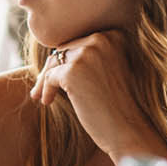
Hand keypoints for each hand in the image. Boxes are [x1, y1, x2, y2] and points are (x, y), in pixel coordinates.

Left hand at [29, 31, 166, 161]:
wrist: (128, 129)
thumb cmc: (119, 105)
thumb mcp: (109, 70)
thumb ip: (91, 56)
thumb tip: (55, 53)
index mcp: (113, 36)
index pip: (78, 43)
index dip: (65, 60)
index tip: (57, 76)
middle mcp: (101, 39)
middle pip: (64, 50)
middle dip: (51, 69)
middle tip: (41, 87)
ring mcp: (87, 54)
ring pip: (54, 63)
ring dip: (44, 80)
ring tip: (39, 94)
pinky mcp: (73, 71)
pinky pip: (49, 78)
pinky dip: (45, 90)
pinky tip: (47, 102)